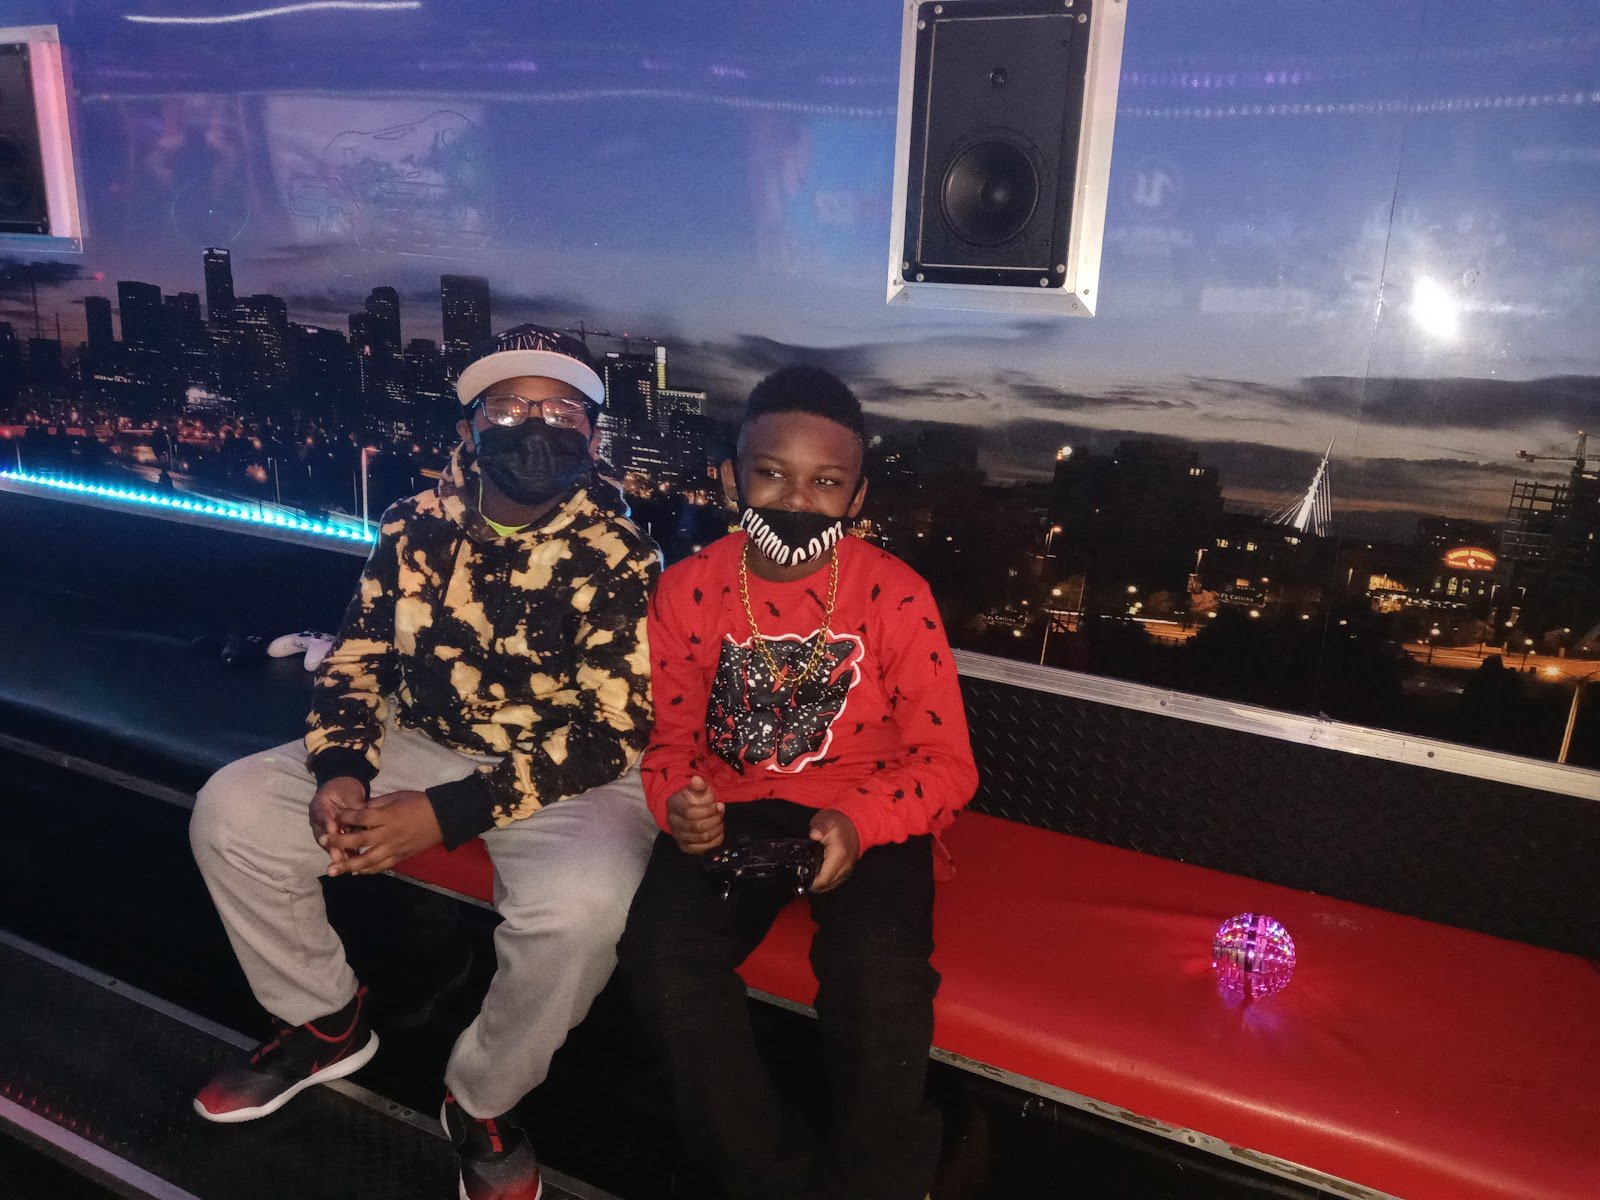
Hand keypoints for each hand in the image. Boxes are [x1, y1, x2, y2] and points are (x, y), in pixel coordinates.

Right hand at [309, 777, 368, 866]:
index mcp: (319, 805)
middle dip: (331, 846)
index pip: (321, 815)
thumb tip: (364, 813)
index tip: (333, 829)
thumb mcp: (349, 792)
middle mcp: (318, 820)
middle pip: (322, 835)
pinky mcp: (333, 836)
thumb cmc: (345, 789)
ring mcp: (323, 829)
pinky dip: (344, 853)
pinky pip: (336, 846)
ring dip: (337, 853)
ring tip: (345, 863)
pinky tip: (353, 862)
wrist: (342, 789)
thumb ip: (354, 804)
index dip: (327, 823)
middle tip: (337, 856)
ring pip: (328, 843)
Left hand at [321, 790, 442, 876]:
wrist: (442, 818)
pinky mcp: (400, 857)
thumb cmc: (419, 803)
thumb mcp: (396, 797)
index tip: (333, 816)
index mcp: (387, 816)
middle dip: (338, 843)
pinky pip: (381, 866)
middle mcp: (388, 834)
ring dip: (348, 866)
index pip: (360, 818)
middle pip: (359, 842)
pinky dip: (368, 870)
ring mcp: (394, 848)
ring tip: (332, 870)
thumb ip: (376, 805)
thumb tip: (358, 811)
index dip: (344, 817)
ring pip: (368, 861)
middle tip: (322, 843)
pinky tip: (356, 872)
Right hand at [666, 775, 723, 853]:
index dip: (708, 810)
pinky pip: (700, 849)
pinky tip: (718, 833)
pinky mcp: (685, 846)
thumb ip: (699, 785)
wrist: (689, 810)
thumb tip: (697, 779)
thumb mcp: (699, 789)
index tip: (719, 805)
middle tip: (721, 815)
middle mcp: (672, 822)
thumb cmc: (695, 799)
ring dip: (715, 830)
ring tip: (720, 822)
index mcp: (674, 805)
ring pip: (700, 838)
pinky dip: (713, 842)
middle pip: (696, 827)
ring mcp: (678, 835)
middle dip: (714, 820)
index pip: (690, 812)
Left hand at [808, 809, 860, 892]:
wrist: (854, 823)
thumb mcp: (825, 821)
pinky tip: (818, 879)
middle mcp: (845, 864)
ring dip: (819, 886)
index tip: (801, 881)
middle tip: (801, 882)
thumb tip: (814, 834)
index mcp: (838, 854)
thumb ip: (818, 828)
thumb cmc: (839, 823)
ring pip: (831, 885)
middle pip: (827, 885)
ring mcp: (847, 868)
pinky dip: (826, 883)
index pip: (824, 878)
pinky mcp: (847, 870)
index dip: (811, 883)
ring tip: (807, 881)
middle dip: (813, 886)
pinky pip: (836, 881)